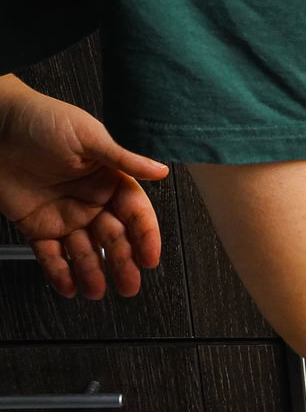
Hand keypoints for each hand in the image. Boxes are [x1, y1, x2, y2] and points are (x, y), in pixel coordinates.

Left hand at [0, 75, 169, 298]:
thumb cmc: (44, 120)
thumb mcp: (89, 137)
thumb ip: (124, 159)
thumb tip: (162, 171)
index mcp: (110, 180)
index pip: (135, 214)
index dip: (145, 236)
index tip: (150, 259)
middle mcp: (91, 202)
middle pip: (113, 239)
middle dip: (122, 263)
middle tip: (128, 286)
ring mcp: (65, 215)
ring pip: (84, 251)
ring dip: (92, 273)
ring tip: (96, 291)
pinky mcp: (37, 226)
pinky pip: (50, 254)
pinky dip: (58, 272)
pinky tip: (68, 287)